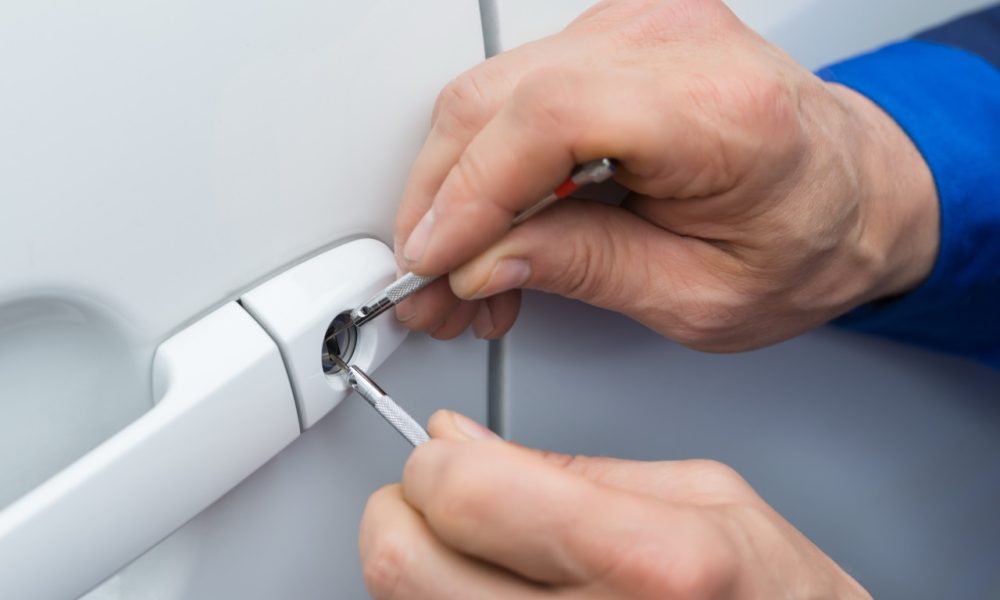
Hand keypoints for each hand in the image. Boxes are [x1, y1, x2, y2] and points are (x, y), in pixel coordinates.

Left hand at [359, 410, 870, 598]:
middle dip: (402, 509)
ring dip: (415, 561)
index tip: (445, 452)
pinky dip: (444, 599)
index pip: (467, 493)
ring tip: (469, 544)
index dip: (434, 461)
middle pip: (404, 564)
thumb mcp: (706, 495)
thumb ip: (571, 467)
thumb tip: (462, 442)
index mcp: (648, 561)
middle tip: (437, 496)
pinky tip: (489, 586)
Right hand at [393, 0, 937, 349]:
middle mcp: (675, 42)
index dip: (468, 192)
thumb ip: (583, 269)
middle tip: (435, 287)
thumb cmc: (808, 241)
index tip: (431, 260)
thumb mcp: (698, 295)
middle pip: (499, 97)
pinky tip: (495, 223)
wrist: (851, 191)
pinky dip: (489, 162)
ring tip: (468, 272)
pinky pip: (516, 91)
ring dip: (457, 190)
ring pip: (491, 93)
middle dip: (441, 204)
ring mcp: (640, 26)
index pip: (550, 119)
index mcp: (719, 109)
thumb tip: (482, 261)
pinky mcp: (614, 37)